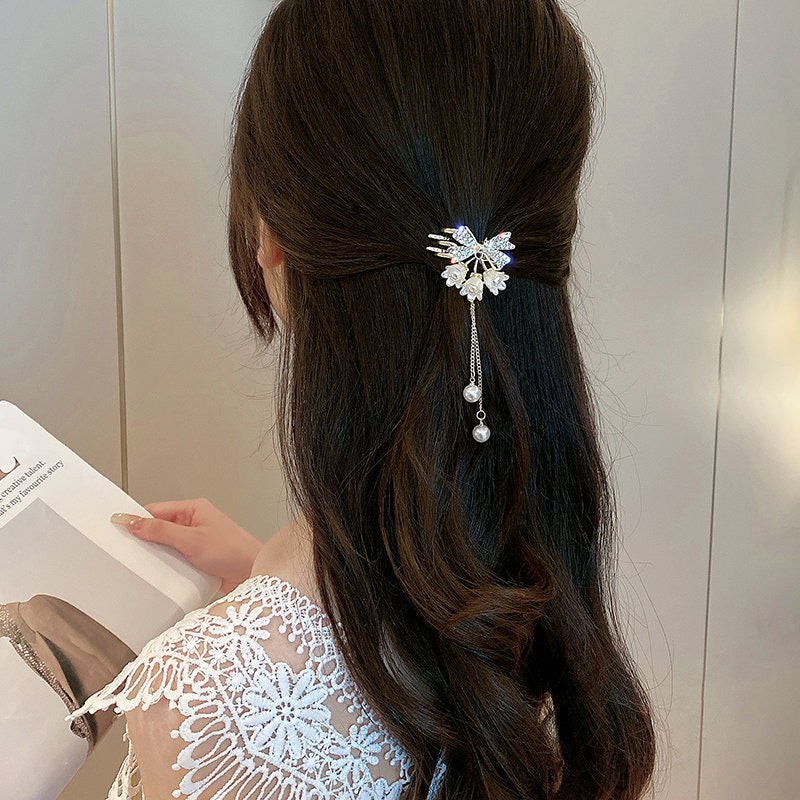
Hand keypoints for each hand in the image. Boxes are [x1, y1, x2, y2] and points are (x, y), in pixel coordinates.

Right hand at [110, 498, 261, 592]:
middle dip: (145, 539)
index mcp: (194, 509)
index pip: (156, 510)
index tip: (117, 527)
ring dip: (156, 554)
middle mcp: (195, 522)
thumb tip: (133, 521)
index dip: (136, 519)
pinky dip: (166, 565)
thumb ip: (161, 531)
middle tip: (126, 549)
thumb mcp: (191, 540)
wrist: (254, 573)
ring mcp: (196, 540)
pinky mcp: (198, 557)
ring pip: (166, 545)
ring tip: (142, 563)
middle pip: (159, 527)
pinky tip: (159, 574)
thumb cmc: (233, 551)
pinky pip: (175, 558)